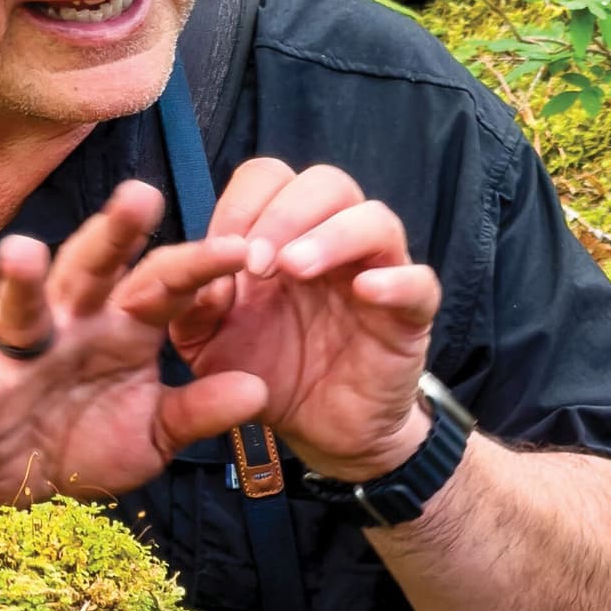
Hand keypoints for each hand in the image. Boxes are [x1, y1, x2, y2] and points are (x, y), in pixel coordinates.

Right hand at [0, 181, 268, 515]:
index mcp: (124, 327)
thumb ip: (200, 411)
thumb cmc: (86, 441)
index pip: (166, 284)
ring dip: (21, 281)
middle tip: (141, 194)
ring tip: (21, 252)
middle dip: (114, 233)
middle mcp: (73, 326)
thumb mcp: (155, 433)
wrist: (12, 484)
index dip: (201, 265)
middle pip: (94, 269)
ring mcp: (22, 360)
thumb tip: (261, 387)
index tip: (243, 247)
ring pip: (23, 310)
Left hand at [178, 157, 448, 481]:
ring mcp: (378, 273)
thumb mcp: (209, 343)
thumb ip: (192, 306)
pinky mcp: (411, 315)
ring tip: (296, 270)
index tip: (219, 248)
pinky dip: (395, 280)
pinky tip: (363, 291)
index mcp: (284, 235)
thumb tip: (193, 269)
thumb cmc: (268, 371)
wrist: (318, 431)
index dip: (243, 203)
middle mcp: (334, 241)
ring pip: (375, 219)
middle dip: (285, 214)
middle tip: (257, 264)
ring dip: (332, 235)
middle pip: (327, 183)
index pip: (270, 178)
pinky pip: (419, 281)